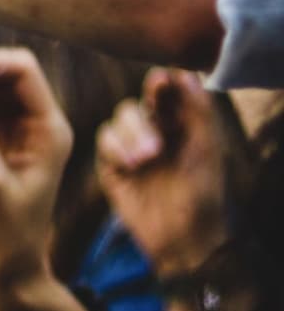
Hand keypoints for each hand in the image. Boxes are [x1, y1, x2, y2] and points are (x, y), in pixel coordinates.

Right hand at [98, 69, 237, 275]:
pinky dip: (115, 149)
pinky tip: (129, 166)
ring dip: (130, 136)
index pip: (165, 94)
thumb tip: (185, 73)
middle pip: (135, 107)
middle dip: (142, 122)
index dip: (160, 85)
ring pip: (117, 122)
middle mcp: (153, 133)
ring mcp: (130, 149)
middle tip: (155, 146)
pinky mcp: (111, 166)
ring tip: (146, 160)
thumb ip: (198, 111)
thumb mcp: (206, 150)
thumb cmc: (203, 194)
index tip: (160, 81)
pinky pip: (104, 143)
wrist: (182, 237)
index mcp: (179, 126)